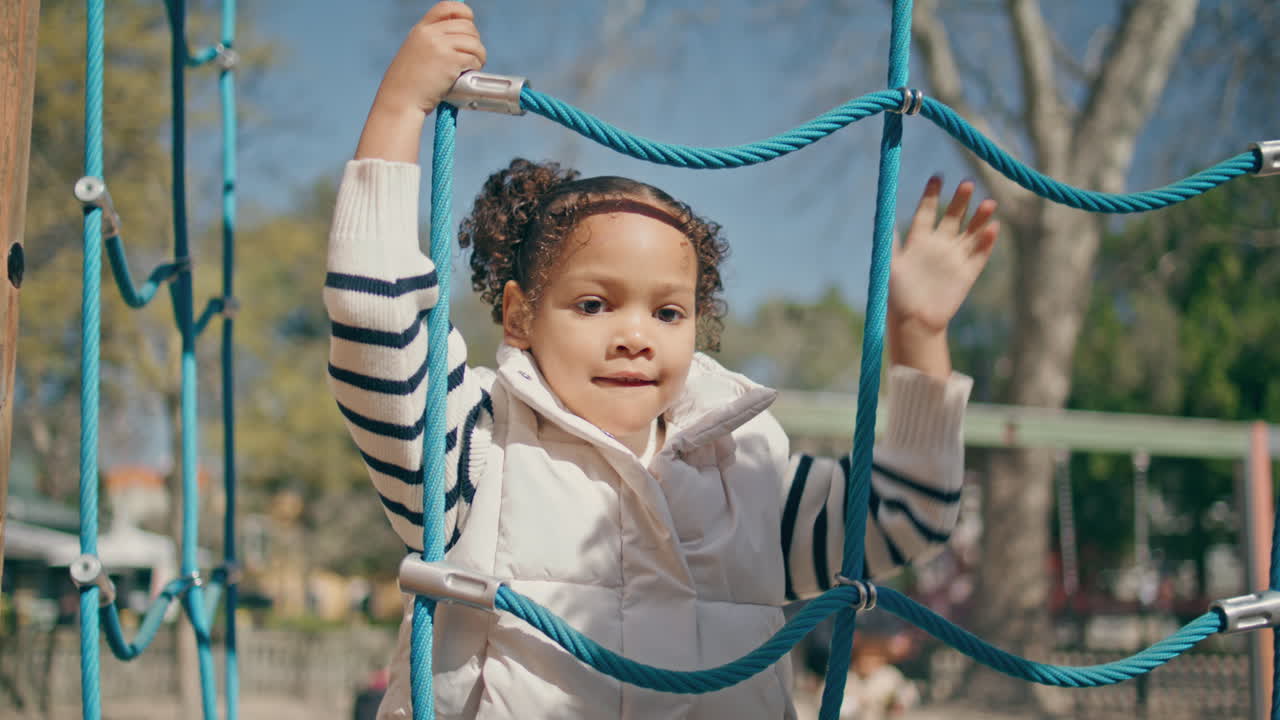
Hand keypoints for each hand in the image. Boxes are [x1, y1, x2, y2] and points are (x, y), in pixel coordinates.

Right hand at [355, 2, 485, 160]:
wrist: (400, 100)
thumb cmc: (408, 84)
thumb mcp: (414, 52)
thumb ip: (432, 42)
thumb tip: (460, 39)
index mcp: (421, 29)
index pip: (447, 7)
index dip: (464, 14)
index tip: (469, 27)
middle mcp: (430, 33)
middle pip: (467, 26)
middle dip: (475, 41)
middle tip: (473, 56)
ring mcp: (440, 46)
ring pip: (474, 42)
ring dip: (479, 55)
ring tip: (474, 65)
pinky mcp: (450, 61)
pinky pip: (473, 58)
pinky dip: (476, 66)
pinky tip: (470, 73)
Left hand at [886, 176, 997, 376]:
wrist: (914, 322)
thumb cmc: (897, 296)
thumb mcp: (890, 264)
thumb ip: (891, 240)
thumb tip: (882, 215)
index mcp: (918, 241)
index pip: (927, 211)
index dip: (932, 194)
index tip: (938, 176)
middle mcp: (938, 246)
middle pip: (953, 217)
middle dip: (960, 200)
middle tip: (968, 183)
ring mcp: (954, 258)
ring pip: (971, 232)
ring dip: (980, 218)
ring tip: (989, 203)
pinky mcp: (967, 273)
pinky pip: (980, 254)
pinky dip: (987, 242)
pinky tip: (993, 227)